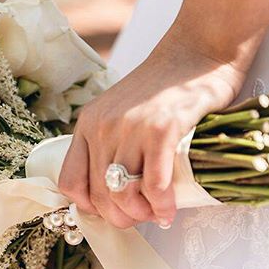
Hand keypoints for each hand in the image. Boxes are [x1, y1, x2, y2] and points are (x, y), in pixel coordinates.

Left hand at [58, 36, 244, 228]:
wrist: (199, 50)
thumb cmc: (166, 87)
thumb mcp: (122, 111)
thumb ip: (113, 143)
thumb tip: (115, 194)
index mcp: (88, 123)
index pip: (70, 182)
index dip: (89, 207)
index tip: (111, 211)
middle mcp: (102, 126)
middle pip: (98, 195)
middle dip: (120, 218)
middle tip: (141, 218)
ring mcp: (130, 128)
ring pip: (123, 195)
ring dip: (141, 215)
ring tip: (156, 215)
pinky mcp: (161, 130)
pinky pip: (154, 186)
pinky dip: (162, 206)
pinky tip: (170, 210)